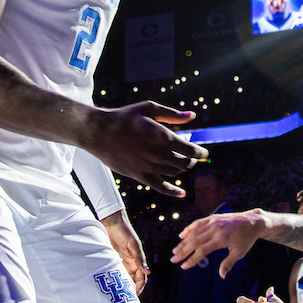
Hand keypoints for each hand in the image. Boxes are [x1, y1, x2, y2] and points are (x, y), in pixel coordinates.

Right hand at [87, 102, 206, 197]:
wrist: (99, 132)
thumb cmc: (124, 117)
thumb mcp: (149, 108)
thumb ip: (172, 114)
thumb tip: (193, 116)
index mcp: (163, 136)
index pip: (190, 150)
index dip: (200, 152)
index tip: (204, 152)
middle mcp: (159, 153)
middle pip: (185, 163)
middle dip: (191, 160)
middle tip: (191, 157)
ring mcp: (150, 166)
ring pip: (175, 173)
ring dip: (182, 169)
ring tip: (182, 163)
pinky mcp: (140, 175)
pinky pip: (161, 187)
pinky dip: (173, 191)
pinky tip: (182, 193)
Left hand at [101, 211, 149, 293]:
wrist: (111, 222)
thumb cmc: (124, 231)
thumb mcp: (133, 245)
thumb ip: (139, 259)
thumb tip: (148, 272)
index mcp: (137, 260)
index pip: (142, 278)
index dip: (139, 288)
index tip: (135, 297)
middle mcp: (130, 263)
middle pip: (132, 280)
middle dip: (130, 290)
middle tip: (125, 300)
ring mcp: (121, 262)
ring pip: (123, 277)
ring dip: (122, 285)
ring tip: (117, 295)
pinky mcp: (112, 259)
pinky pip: (114, 271)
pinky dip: (113, 278)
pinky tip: (109, 284)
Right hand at [172, 208, 267, 276]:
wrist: (253, 221)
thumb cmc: (247, 239)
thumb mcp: (239, 253)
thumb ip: (228, 263)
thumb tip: (221, 276)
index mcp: (222, 239)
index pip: (202, 251)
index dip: (192, 259)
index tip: (183, 266)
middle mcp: (215, 229)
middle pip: (195, 241)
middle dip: (183, 251)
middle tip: (173, 259)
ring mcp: (213, 222)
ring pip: (194, 232)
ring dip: (183, 242)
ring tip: (175, 250)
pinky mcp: (213, 217)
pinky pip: (198, 223)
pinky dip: (189, 229)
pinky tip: (182, 235)